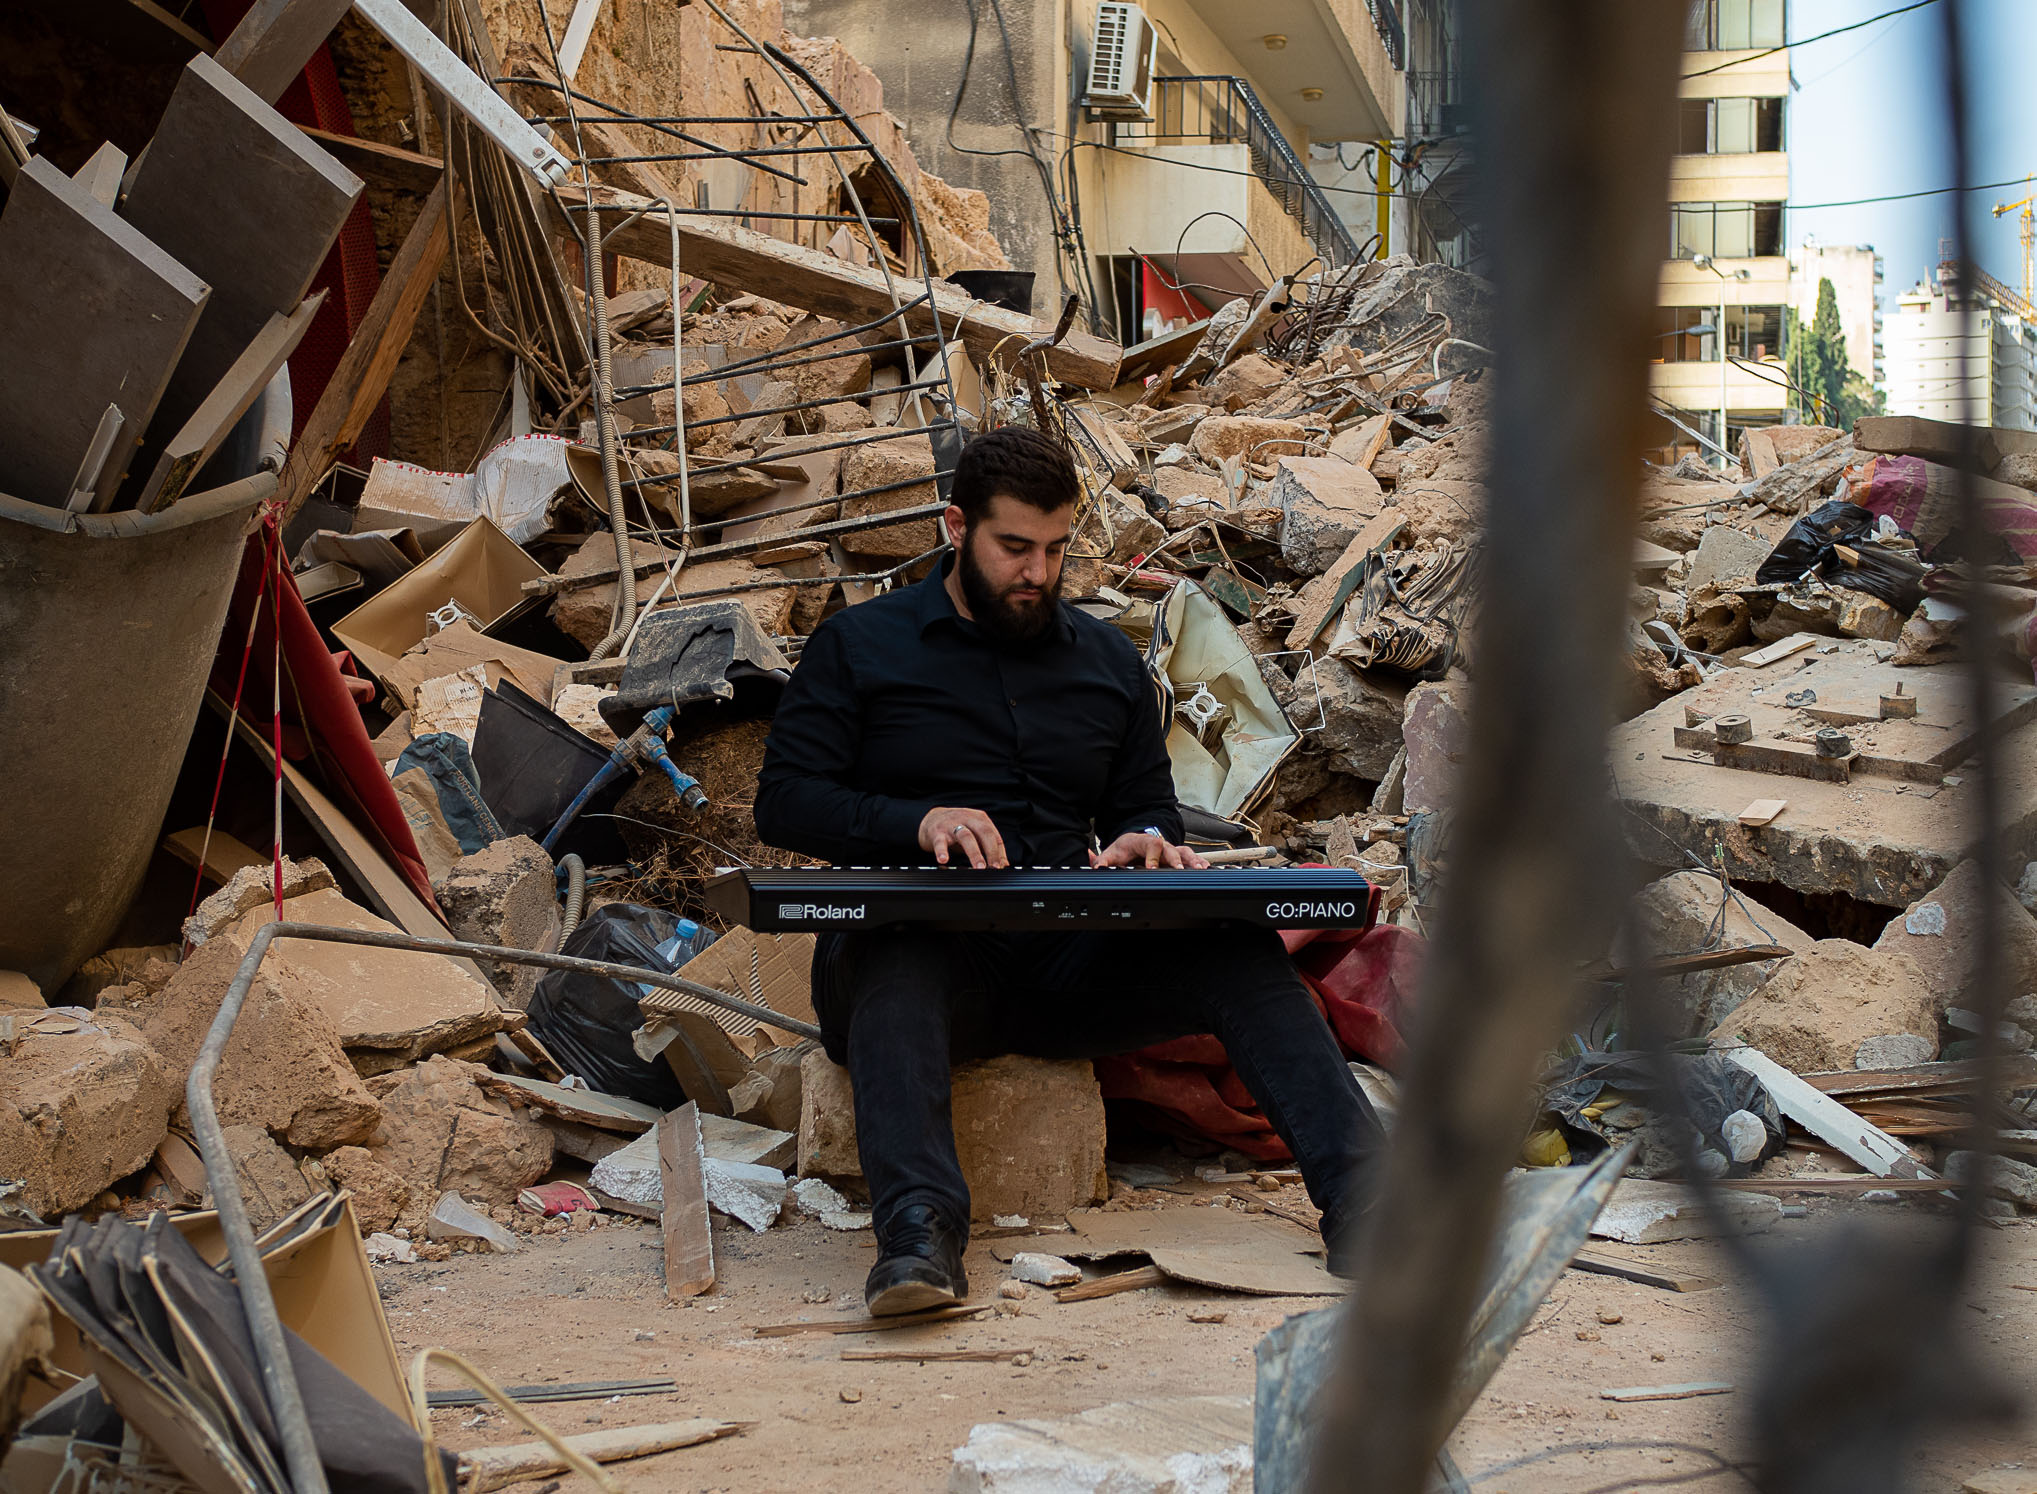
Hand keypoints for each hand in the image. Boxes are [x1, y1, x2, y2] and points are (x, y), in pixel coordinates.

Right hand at [919, 807, 1008, 867]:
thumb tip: (1003, 864)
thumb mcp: (974, 832)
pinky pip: (940, 842)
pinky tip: (944, 859)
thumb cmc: (956, 827)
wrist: (931, 818)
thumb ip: (988, 846)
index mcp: (979, 818)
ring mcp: (951, 825)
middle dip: (991, 851)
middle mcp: (967, 819)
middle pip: (983, 832)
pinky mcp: (937, 832)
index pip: (994, 835)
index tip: (1001, 867)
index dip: (999, 852)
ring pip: (966, 836)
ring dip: (974, 853)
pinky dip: (942, 851)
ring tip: (979, 867)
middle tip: (993, 867)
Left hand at [1088, 832, 1209, 868]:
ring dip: (1191, 860)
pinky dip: (1198, 862)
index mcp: (1142, 841)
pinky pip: (1189, 857)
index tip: (1152, 868)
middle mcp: (1158, 844)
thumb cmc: (1125, 848)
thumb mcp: (1112, 853)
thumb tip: (1096, 867)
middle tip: (1179, 870)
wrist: (1134, 842)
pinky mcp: (1176, 856)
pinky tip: (1204, 869)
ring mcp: (1168, 850)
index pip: (1150, 845)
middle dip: (1175, 860)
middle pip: (1170, 848)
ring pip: (1183, 852)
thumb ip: (1103, 861)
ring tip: (1199, 868)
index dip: (1152, 856)